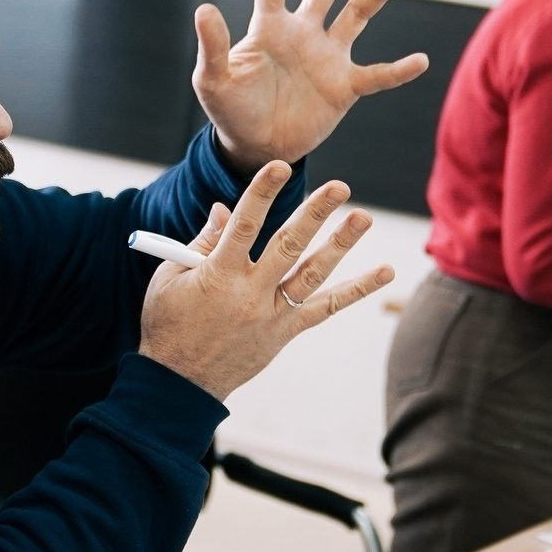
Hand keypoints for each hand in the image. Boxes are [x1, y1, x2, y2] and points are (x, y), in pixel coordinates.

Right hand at [140, 164, 391, 399]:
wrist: (179, 384)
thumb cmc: (168, 324)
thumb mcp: (171, 279)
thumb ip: (203, 242)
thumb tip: (227, 209)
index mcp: (217, 275)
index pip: (243, 226)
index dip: (261, 193)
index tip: (279, 167)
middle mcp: (249, 294)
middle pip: (287, 247)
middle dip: (314, 214)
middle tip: (339, 187)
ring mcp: (270, 315)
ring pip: (312, 275)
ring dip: (340, 245)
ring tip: (363, 218)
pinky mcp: (285, 332)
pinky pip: (325, 309)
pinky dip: (356, 290)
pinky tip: (384, 272)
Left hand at [193, 0, 427, 166]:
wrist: (256, 147)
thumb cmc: (231, 110)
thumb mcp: (213, 80)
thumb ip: (212, 46)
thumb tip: (205, 10)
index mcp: (270, 26)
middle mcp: (304, 32)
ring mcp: (328, 57)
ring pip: (357, 17)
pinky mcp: (344, 87)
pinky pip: (377, 76)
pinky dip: (398, 70)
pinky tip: (420, 61)